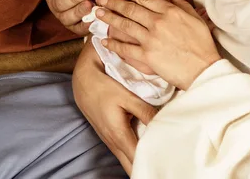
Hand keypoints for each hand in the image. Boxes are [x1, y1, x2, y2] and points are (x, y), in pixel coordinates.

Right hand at [73, 41, 156, 174]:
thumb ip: (144, 111)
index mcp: (119, 135)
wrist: (84, 82)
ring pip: (127, 162)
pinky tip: (146, 150)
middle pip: (132, 168)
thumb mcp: (126, 96)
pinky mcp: (110, 138)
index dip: (152, 164)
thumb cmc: (105, 88)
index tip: (166, 164)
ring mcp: (111, 142)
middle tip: (163, 166)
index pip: (138, 160)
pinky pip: (124, 153)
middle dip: (147, 168)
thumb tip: (162, 124)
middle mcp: (114, 144)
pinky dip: (135, 155)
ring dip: (141, 162)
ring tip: (158, 161)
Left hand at [97, 0, 220, 90]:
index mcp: (169, 11)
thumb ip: (181, 3)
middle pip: (131, 9)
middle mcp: (157, 22)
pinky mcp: (147, 56)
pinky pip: (126, 48)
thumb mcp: (195, 18)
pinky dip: (114, 44)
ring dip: (110, 18)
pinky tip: (104, 40)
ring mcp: (150, 39)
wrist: (203, 69)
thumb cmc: (202, 44)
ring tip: (98, 13)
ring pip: (125, 25)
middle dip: (114, 2)